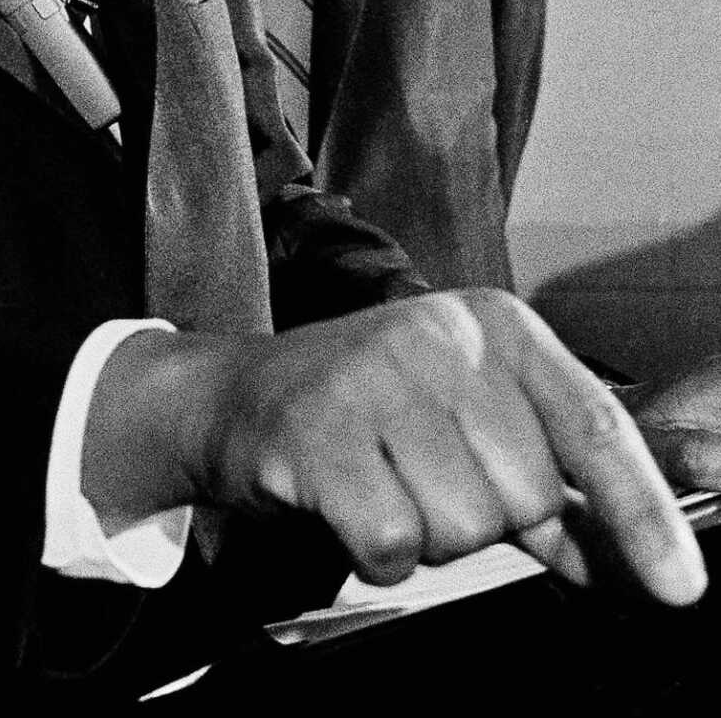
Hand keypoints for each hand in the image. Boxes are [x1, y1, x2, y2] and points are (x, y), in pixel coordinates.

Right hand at [83, 289, 705, 606]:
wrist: (236, 395)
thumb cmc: (371, 412)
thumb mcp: (472, 424)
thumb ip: (559, 489)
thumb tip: (639, 559)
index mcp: (495, 326)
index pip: (593, 425)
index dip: (642, 510)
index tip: (680, 586)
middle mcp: (440, 336)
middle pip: (526, 494)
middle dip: (485, 515)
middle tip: (425, 474)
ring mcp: (375, 376)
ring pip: (461, 527)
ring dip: (427, 534)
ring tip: (383, 480)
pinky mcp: (317, 429)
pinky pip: (393, 545)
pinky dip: (376, 550)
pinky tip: (348, 501)